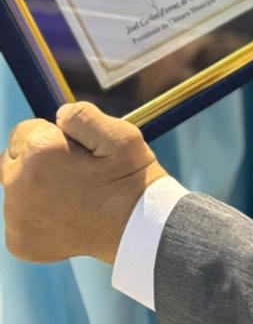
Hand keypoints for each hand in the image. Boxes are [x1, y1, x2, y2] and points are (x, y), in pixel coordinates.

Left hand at [0, 102, 167, 263]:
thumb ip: (82, 115)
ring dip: (34, 187)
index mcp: (39, 153)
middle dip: (36, 161)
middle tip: (72, 173)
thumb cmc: (128, 179)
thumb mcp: (119, 135)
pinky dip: (36, 214)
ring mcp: (15, 219)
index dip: (53, 136)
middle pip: (13, 159)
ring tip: (71, 195)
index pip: (24, 130)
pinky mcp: (18, 242)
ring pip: (15, 189)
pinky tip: (64, 215)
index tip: (76, 152)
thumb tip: (58, 115)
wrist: (134, 228)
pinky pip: (18, 217)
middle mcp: (17, 186)